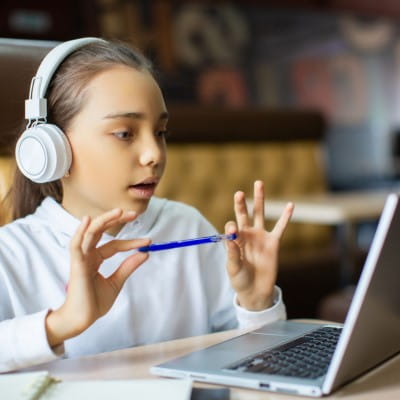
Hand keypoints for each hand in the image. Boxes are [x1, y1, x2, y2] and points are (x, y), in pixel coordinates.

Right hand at [45, 208, 149, 346]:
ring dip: (104, 220)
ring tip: (119, 211)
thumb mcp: (117, 282)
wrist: (83, 320)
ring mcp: (81, 258)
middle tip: (134, 214)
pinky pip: (76, 244)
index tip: (148, 241)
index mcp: (95, 259)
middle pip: (100, 231)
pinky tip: (88, 220)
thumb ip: (129, 266)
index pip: (114, 245)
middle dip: (116, 220)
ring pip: (90, 233)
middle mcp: (87, 255)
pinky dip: (81, 231)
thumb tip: (145, 253)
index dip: (131, 242)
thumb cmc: (95, 302)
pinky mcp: (76, 264)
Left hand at [225, 180, 293, 310]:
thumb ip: (232, 251)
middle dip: (241, 203)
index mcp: (235, 240)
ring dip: (259, 199)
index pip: (232, 227)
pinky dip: (286, 217)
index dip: (231, 228)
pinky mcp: (274, 243)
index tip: (232, 231)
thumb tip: (231, 231)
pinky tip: (291, 205)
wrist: (255, 292)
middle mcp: (247, 234)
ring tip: (259, 183)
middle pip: (244, 214)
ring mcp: (261, 237)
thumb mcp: (233, 267)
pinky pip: (281, 227)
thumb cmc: (240, 279)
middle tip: (238, 193)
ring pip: (260, 214)